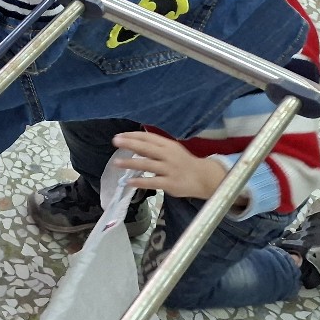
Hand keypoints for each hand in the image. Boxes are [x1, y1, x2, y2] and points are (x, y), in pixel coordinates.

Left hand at [113, 131, 229, 199]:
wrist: (204, 178)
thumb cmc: (184, 162)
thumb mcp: (172, 150)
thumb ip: (156, 146)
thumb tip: (134, 141)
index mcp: (168, 145)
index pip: (148, 137)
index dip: (133, 135)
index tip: (119, 135)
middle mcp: (168, 155)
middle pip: (146, 148)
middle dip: (129, 144)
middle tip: (114, 141)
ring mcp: (169, 169)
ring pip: (147, 164)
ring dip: (130, 163)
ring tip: (116, 162)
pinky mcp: (170, 183)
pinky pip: (153, 182)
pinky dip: (140, 181)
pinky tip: (129, 181)